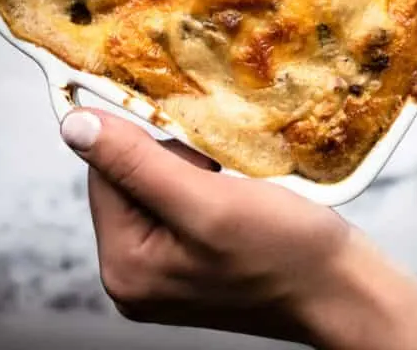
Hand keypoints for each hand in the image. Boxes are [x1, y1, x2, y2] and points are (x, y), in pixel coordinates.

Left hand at [61, 109, 416, 348]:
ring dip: (195, 167)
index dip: (148, 142)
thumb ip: (138, 164)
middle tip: (220, 168)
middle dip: (174, 157)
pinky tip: (237, 193)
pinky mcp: (189, 260)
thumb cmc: (285, 251)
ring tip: (234, 183)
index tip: (193, 140)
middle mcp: (133, 274)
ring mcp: (161, 269)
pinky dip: (207, 183)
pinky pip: (181, 199)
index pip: (105, 172)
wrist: (342, 290)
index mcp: (123, 267)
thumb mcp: (207, 202)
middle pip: (129, 177)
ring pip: (158, 182)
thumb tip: (74, 126)